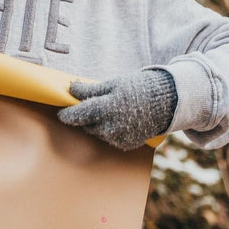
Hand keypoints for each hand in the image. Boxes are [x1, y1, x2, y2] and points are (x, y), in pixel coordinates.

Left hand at [58, 69, 176, 149]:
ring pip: (96, 132)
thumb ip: (89, 90)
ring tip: (111, 110)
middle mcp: (110, 127)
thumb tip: (70, 89)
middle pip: (85, 125)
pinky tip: (120, 120)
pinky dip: (109, 130)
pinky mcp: (124, 145)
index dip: (66, 114)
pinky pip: (108, 138)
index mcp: (105, 109)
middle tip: (93, 105)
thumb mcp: (113, 84)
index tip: (62, 111)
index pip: (76, 115)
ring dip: (97, 124)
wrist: (167, 103)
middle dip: (85, 117)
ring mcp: (118, 138)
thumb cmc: (138, 88)